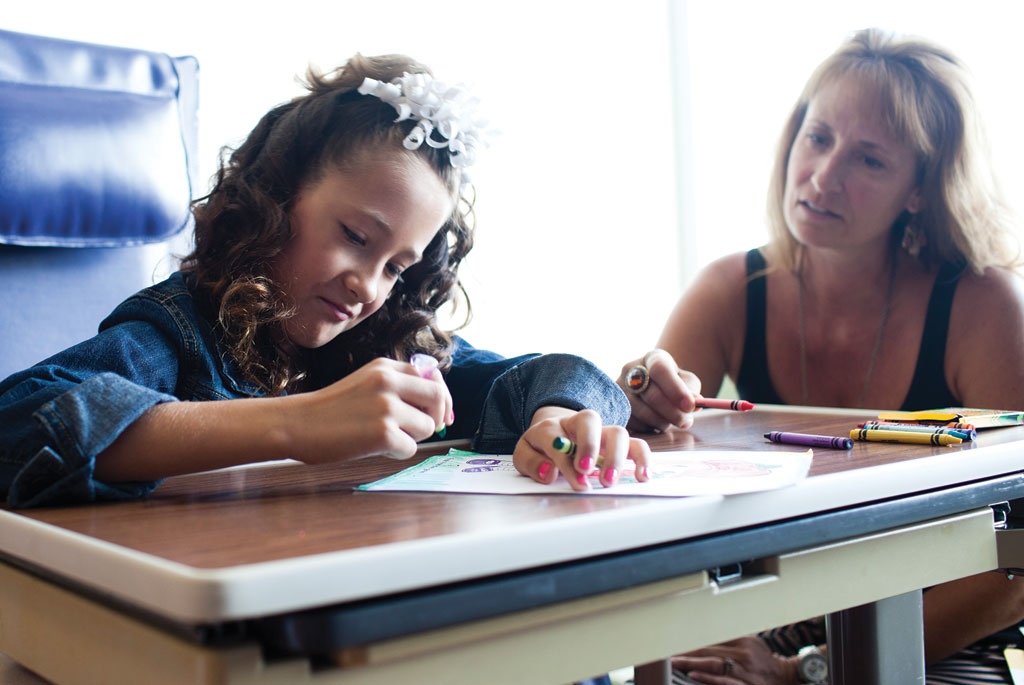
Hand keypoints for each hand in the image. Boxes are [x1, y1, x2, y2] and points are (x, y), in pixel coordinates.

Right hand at [286, 357, 452, 462]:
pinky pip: (410, 448)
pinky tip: (374, 448)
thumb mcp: (365, 382)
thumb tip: (437, 405)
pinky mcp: (383, 433)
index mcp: (385, 368)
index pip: (432, 377)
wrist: (296, 424)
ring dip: (411, 437)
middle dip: (436, 417)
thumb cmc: (329, 410)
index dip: (442, 398)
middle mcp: (388, 382)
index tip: (442, 414)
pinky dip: (397, 453)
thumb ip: (396, 386)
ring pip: (427, 427)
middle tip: (423, 430)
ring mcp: (387, 407)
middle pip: (438, 397)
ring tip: (383, 438)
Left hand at [513, 407, 651, 490]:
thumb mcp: (525, 455)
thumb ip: (531, 463)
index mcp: (551, 426)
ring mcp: (601, 433)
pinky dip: (643, 458)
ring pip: (617, 432)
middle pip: (590, 420)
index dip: (563, 458)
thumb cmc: (541, 450)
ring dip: (616, 456)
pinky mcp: (617, 444)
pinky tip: (643, 476)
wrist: (555, 436)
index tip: (570, 477)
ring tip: (608, 481)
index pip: (555, 435)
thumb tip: (549, 473)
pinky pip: (636, 444)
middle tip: (587, 471)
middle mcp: (578, 425)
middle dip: (590, 445)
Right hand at [618, 349, 701, 432]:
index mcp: (652, 358)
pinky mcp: (614, 406)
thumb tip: (694, 402)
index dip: (676, 389)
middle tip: (686, 422)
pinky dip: (649, 427)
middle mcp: (631, 369)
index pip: (660, 370)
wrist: (651, 387)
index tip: (690, 406)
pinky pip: (634, 423)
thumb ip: (692, 390)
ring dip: (662, 422)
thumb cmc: (673, 384)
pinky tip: (656, 423)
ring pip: (643, 412)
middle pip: (652, 395)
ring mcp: (619, 388)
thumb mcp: (686, 381)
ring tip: (672, 421)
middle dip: (673, 412)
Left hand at [671, 637, 798, 684]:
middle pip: (710, 651)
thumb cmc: (762, 659)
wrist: (785, 677)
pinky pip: (725, 683)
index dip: (691, 641)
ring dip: (692, 664)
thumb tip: (702, 635)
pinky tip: (694, 677)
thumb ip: (729, 638)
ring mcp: (745, 673)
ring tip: (676, 663)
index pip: (712, 638)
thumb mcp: (750, 642)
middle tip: (668, 654)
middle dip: (687, 653)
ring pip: (715, 666)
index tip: (673, 642)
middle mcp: (744, 655)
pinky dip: (708, 680)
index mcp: (743, 641)